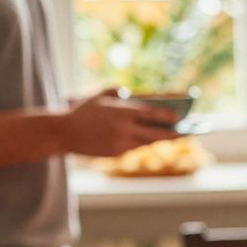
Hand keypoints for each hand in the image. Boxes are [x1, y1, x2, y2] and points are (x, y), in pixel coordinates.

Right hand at [59, 90, 180, 156]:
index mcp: (122, 112)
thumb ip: (116, 92)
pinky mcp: (116, 154)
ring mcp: (120, 143)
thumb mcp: (99, 97)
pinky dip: (139, 143)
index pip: (152, 114)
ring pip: (146, 143)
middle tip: (183, 133)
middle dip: (171, 134)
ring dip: (157, 139)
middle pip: (155, 134)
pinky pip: (133, 148)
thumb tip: (130, 93)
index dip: (168, 116)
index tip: (180, 117)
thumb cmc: (81, 112)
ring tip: (169, 136)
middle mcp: (124, 128)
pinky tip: (147, 140)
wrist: (63, 132)